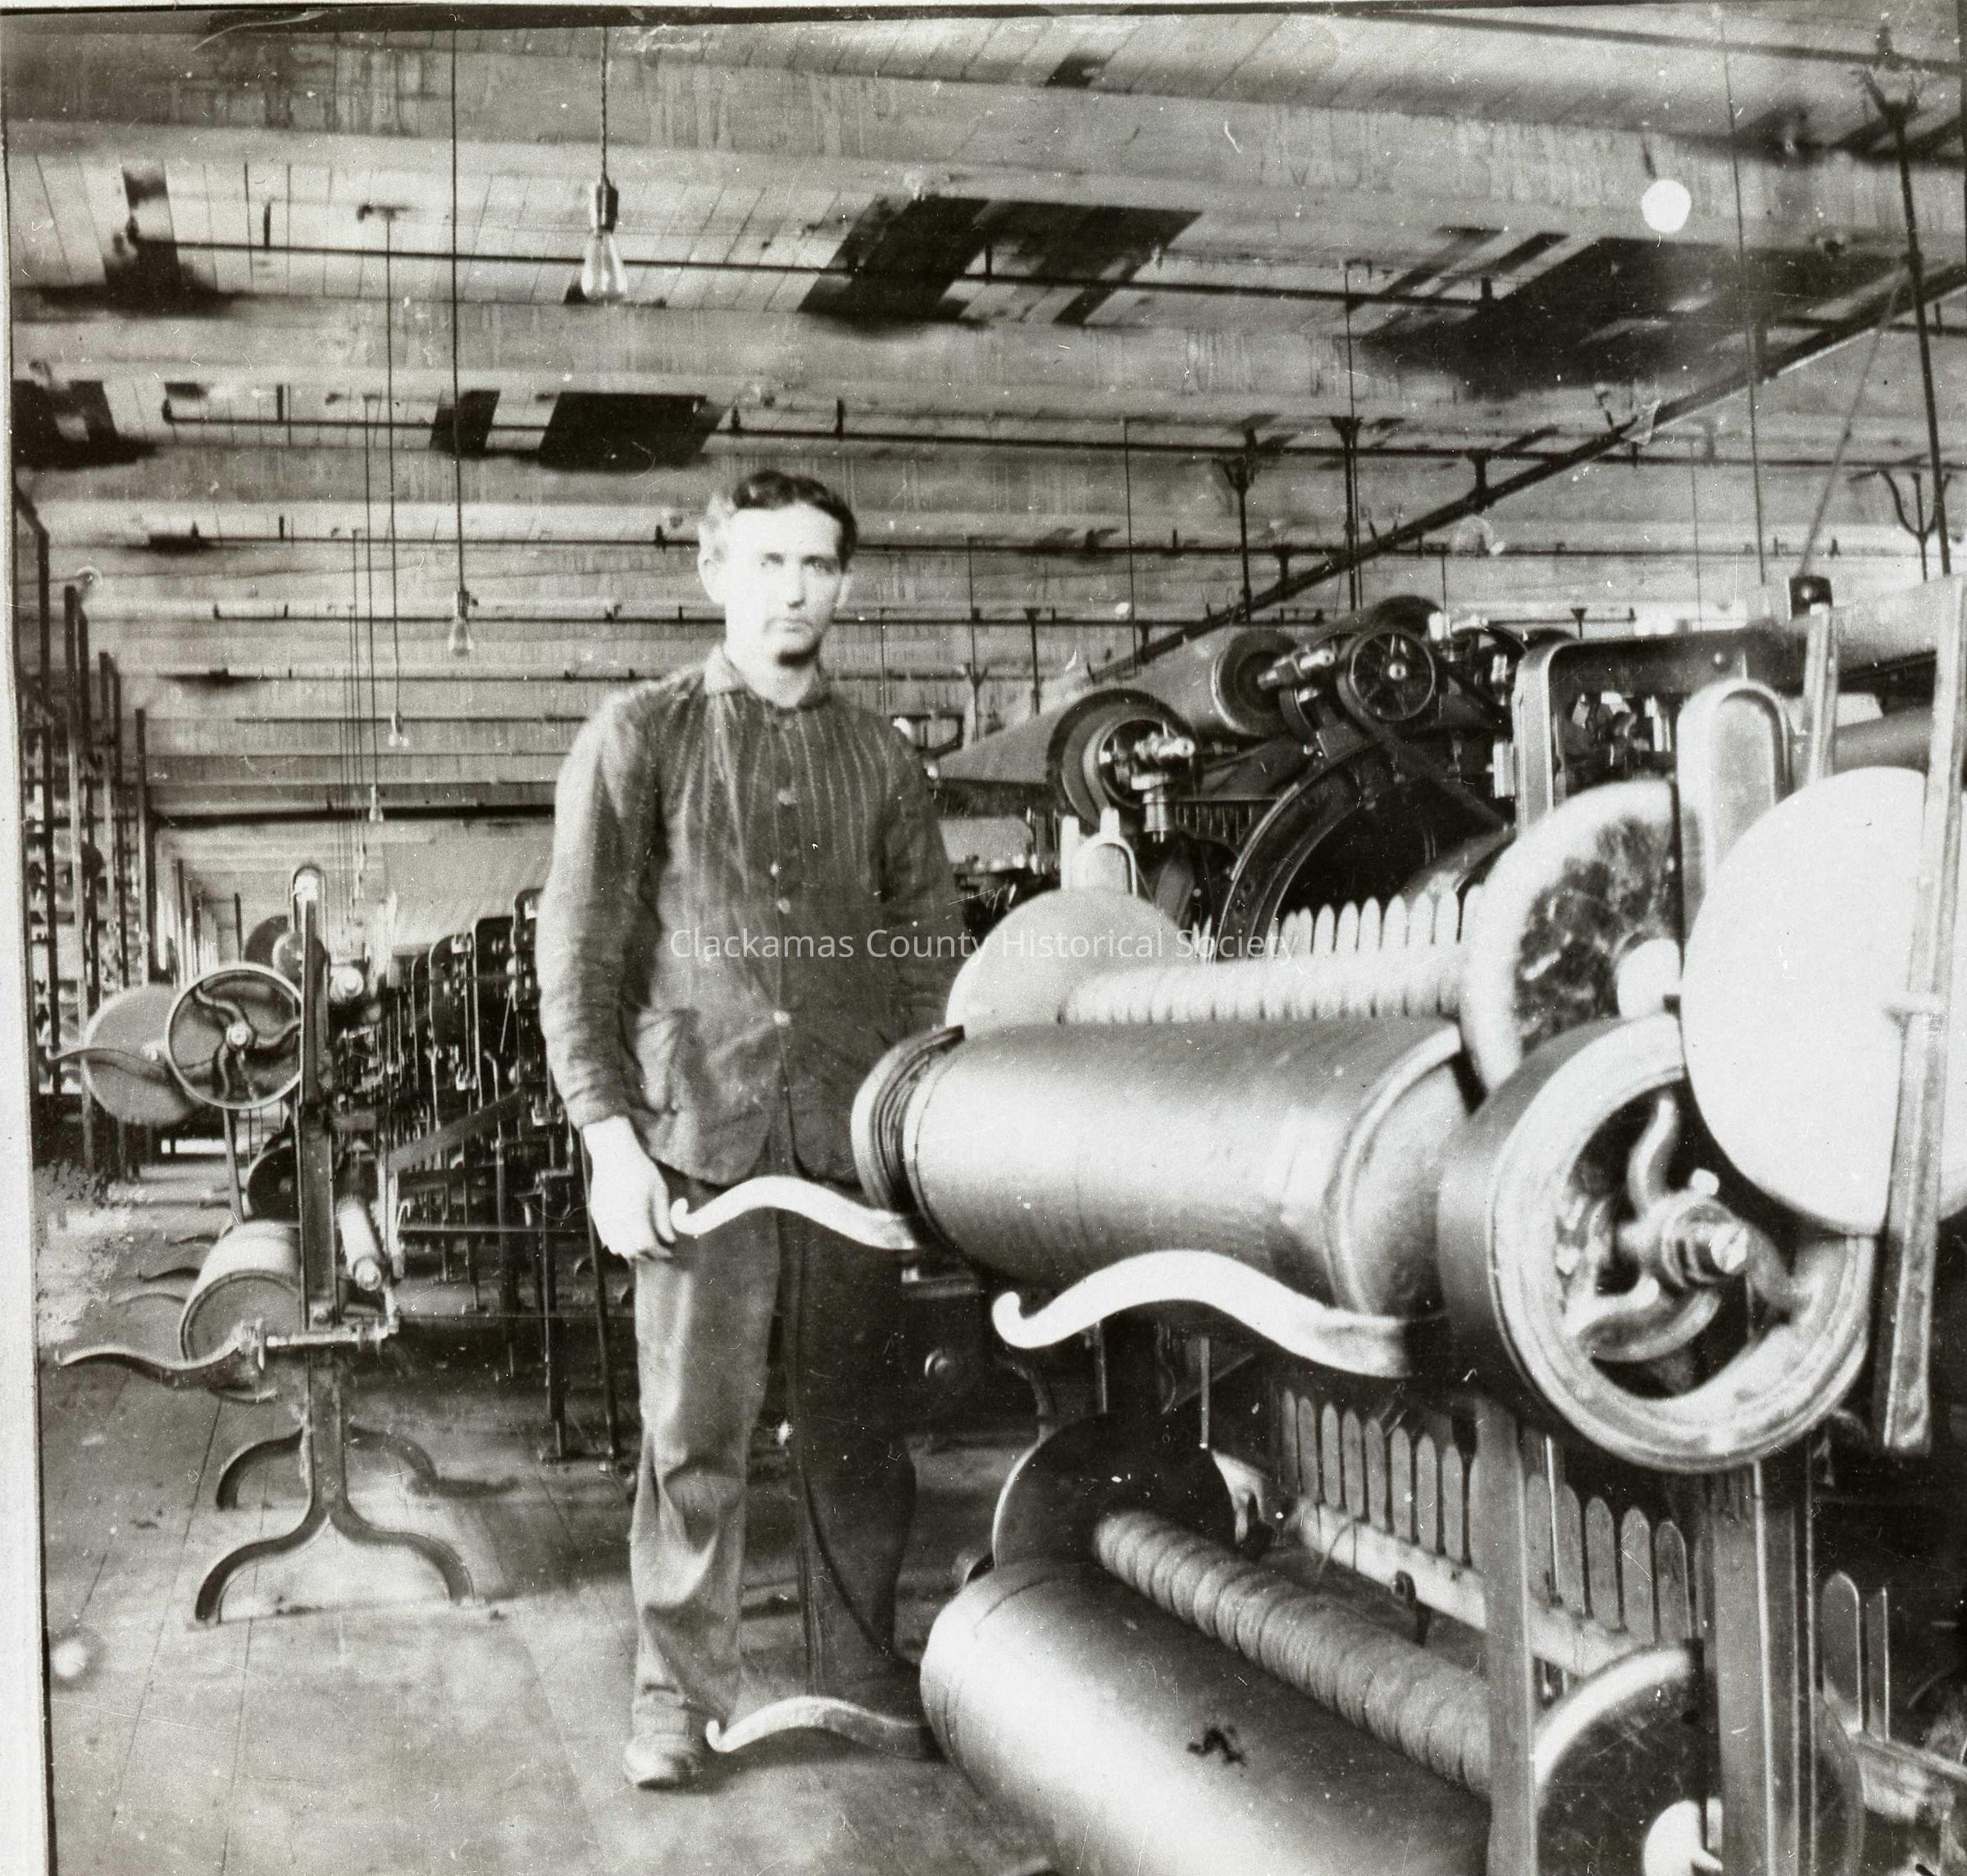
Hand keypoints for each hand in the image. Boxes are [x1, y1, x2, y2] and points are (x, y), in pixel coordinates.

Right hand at [582, 1116, 675, 1258]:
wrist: (613, 1154)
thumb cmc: (640, 1169)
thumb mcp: (659, 1191)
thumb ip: (663, 1218)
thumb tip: (670, 1240)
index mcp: (634, 1212)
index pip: (646, 1244)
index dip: (660, 1252)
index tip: (669, 1252)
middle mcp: (616, 1219)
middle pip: (631, 1251)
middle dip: (648, 1255)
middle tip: (659, 1251)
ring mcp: (603, 1218)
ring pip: (617, 1249)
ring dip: (632, 1251)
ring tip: (645, 1244)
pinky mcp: (596, 1215)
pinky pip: (607, 1240)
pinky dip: (619, 1244)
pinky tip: (630, 1236)